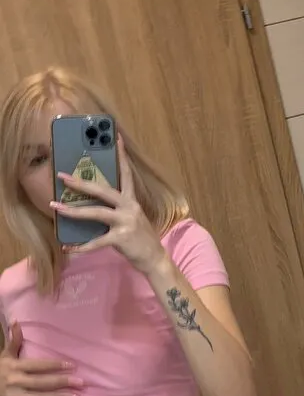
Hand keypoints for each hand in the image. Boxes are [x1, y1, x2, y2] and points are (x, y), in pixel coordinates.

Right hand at [0, 323, 82, 395]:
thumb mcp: (4, 355)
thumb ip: (13, 340)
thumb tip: (16, 320)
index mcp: (14, 368)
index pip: (38, 366)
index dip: (54, 365)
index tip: (72, 365)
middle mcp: (16, 383)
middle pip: (41, 383)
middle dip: (62, 383)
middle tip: (81, 382)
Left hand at [51, 137, 166, 274]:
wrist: (154, 258)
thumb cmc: (139, 237)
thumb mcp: (131, 218)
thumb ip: (115, 209)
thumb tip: (89, 206)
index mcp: (132, 200)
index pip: (126, 174)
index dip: (121, 156)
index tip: (116, 138)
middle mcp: (129, 207)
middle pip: (103, 190)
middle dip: (81, 183)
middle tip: (63, 176)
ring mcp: (126, 222)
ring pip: (96, 212)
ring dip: (73, 211)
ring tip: (56, 207)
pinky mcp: (121, 238)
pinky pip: (96, 242)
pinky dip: (81, 246)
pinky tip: (68, 247)